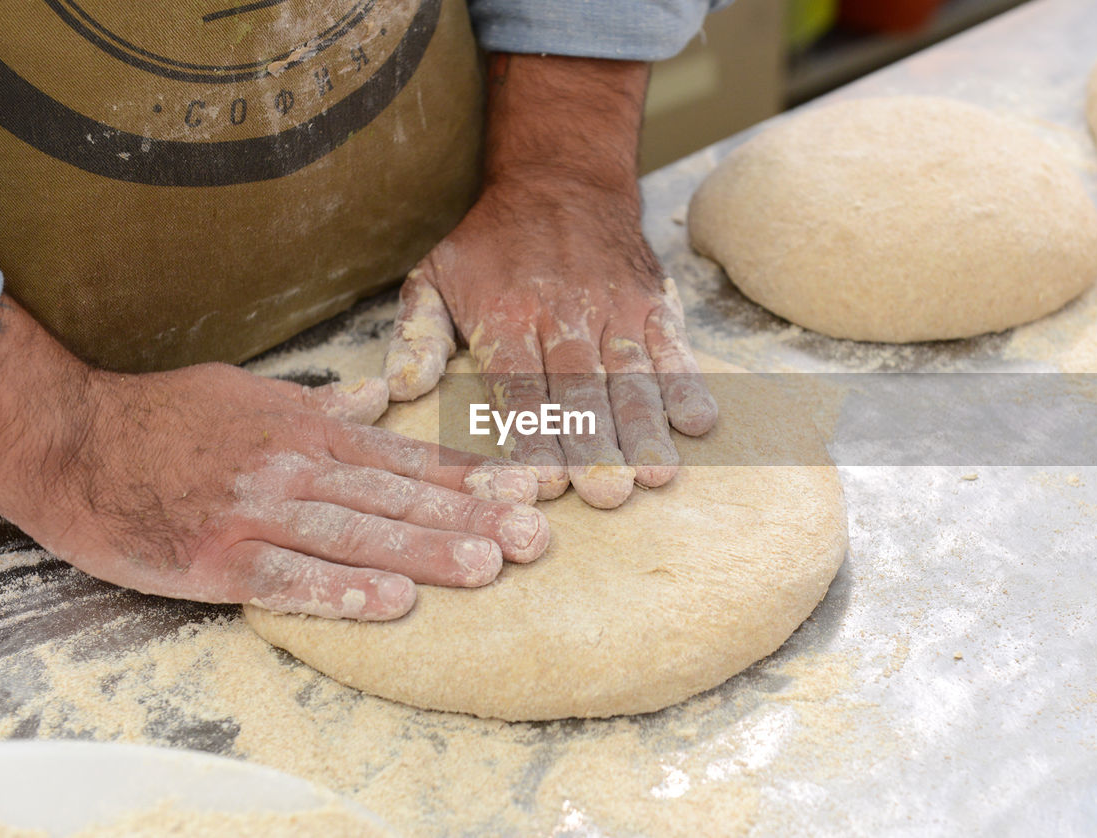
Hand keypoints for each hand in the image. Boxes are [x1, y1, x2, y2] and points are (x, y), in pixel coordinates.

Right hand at [0, 300, 548, 620]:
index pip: (405, 458)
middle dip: (470, 516)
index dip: (468, 476)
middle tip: (534, 537)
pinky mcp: (215, 556)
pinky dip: (339, 592)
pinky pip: (286, 577)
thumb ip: (325, 403)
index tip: (526, 490)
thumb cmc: (168, 418)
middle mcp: (294, 467)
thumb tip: (383, 395)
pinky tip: (390, 606)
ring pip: (355, 534)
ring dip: (424, 552)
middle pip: (396, 497)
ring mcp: (256, 512)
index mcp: (308, 432)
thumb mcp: (254, 394)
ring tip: (486, 567)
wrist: (75, 439)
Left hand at [384, 54, 717, 508]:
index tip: (546, 482)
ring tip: (655, 472)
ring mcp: (614, 308)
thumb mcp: (434, 276)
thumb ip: (416, 336)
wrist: (560, 177)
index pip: (521, 387)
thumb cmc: (491, 245)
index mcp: (506, 316)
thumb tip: (399, 390)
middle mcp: (563, 314)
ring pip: (631, 374)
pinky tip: (697, 424)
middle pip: (581, 389)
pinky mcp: (653, 302)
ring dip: (645, 426)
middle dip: (596, 444)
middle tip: (607, 493)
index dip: (536, 436)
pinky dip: (687, 384)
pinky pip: (673, 346)